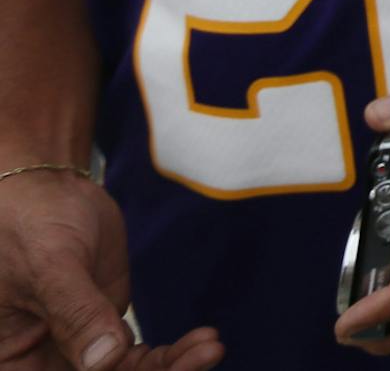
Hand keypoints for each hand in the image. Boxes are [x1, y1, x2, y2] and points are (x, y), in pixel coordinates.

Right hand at [0, 171, 221, 370]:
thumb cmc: (32, 224)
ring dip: (172, 367)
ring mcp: (77, 352)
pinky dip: (172, 354)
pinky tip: (204, 341)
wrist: (48, 193)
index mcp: (14, 363)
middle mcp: (43, 365)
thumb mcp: (50, 266)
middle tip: (205, 355)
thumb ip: (75, 312)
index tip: (151, 368)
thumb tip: (106, 359)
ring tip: (211, 346)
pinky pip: (138, 357)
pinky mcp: (106, 332)